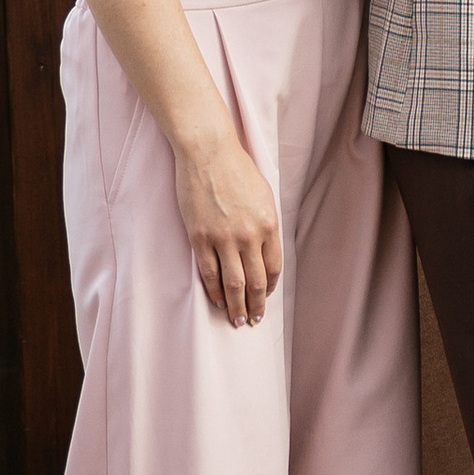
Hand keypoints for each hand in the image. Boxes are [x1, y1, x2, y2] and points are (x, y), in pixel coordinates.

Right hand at [175, 129, 281, 324]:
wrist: (208, 152)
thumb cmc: (237, 169)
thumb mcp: (264, 195)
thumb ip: (266, 224)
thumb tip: (265, 249)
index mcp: (268, 224)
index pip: (273, 267)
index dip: (270, 287)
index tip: (267, 296)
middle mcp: (248, 235)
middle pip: (255, 281)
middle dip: (256, 305)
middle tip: (253, 321)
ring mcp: (223, 238)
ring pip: (232, 283)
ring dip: (236, 306)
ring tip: (237, 321)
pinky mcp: (200, 237)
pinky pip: (209, 272)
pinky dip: (213, 291)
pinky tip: (217, 301)